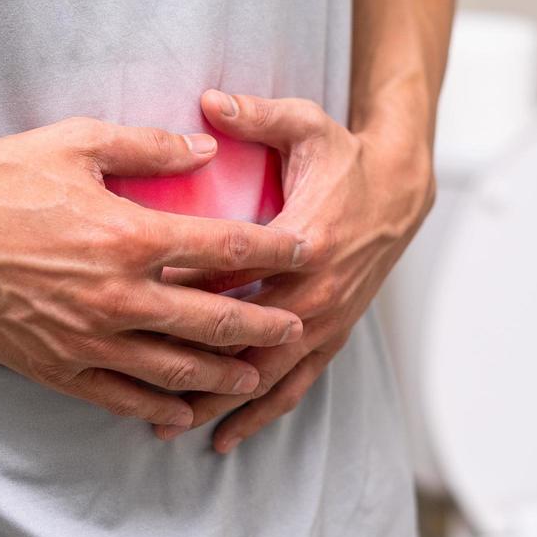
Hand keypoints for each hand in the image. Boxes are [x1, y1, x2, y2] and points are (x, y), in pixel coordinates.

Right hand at [0, 117, 308, 427]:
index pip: (224, 247)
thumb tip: (205, 148)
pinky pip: (121, 397)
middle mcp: (118, 295)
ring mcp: (88, 338)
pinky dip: (158, 407)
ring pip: (175, 368)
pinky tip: (184, 411)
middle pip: (213, 319)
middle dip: (262, 325)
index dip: (273, 249)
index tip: (306, 250)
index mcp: (130, 236)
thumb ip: (148, 147)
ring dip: (222, 374)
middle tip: (297, 325)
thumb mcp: (75, 143)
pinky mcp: (57, 366)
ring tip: (255, 375)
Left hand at [154, 90, 433, 451]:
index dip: (183, 296)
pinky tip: (226, 437)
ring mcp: (327, 319)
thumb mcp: (307, 124)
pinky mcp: (332, 334)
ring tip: (170, 430)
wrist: (402, 189)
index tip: (134, 311)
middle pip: (244, 342)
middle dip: (192, 371)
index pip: (232, 276)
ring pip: (267, 375)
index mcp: (303, 241)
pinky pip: (295, 384)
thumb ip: (257, 114)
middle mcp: (316, 291)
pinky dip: (261, 413)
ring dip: (219, 404)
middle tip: (135, 388)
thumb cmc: (344, 156)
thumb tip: (208, 99)